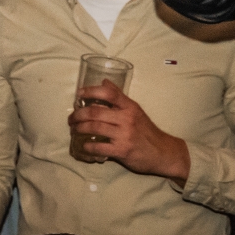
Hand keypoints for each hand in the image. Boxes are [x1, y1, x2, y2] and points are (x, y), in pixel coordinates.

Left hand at [69, 82, 189, 181]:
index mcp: (130, 107)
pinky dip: (88, 146)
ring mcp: (124, 135)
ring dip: (79, 129)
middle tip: (71, 118)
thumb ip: (119, 97)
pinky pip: (99, 147)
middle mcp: (127, 118)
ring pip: (94, 128)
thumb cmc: (146, 131)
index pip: (109, 93)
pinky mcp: (122, 151)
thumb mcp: (135, 110)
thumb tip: (104, 82)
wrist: (162, 152)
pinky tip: (84, 146)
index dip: (91, 91)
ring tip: (74, 130)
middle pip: (96, 112)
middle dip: (78, 114)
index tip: (79, 94)